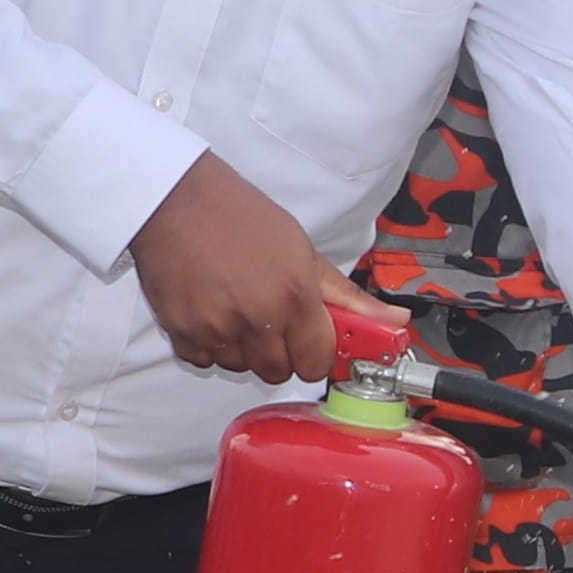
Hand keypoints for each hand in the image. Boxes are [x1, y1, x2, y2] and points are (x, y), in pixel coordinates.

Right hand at [124, 151, 371, 382]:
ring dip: (243, 349)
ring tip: (236, 306)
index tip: (309, 341)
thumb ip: (347, 297)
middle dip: (280, 353)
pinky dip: (208, 345)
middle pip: (279, 373)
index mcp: (294, 295)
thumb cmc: (241, 218)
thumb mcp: (304, 252)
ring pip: (241, 368)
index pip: (316, 364)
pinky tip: (210, 310)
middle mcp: (257, 317)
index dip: (314, 354)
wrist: (177, 199)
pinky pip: (204, 361)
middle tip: (270, 318)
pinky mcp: (181, 332)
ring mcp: (216, 327)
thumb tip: (395, 321)